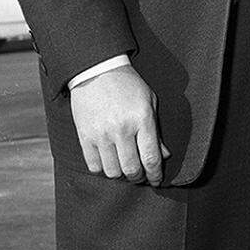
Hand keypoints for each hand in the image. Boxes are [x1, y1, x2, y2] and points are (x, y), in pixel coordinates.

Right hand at [69, 64, 170, 185]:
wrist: (97, 69)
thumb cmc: (127, 84)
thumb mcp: (149, 101)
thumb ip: (156, 131)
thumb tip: (164, 155)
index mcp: (141, 119)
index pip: (151, 158)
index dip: (155, 175)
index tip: (156, 180)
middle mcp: (121, 129)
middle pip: (131, 170)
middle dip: (138, 177)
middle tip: (140, 174)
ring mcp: (101, 134)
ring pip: (112, 172)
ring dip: (120, 174)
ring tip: (123, 166)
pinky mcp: (84, 136)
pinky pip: (94, 166)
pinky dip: (102, 168)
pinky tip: (108, 160)